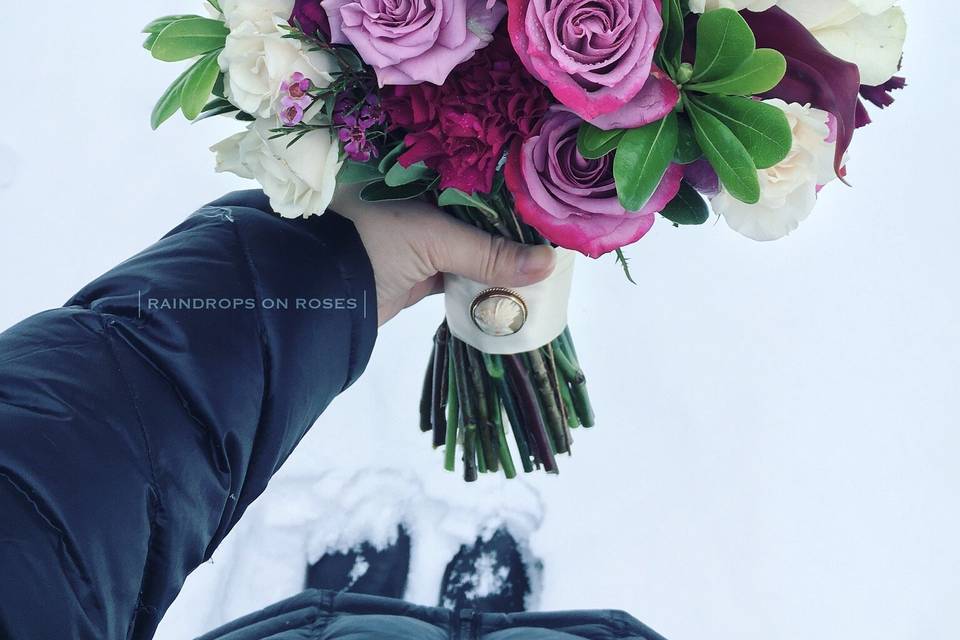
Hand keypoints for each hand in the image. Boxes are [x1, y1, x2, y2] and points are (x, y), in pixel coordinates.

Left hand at [331, 185, 556, 325]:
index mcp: (413, 170)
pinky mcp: (418, 270)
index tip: (544, 187)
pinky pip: (461, 270)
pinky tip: (517, 276)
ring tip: (544, 251)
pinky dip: (484, 277)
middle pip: (476, 207)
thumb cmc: (370, 242)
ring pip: (470, 241)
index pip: (471, 166)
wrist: (320, 295)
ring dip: (500, 252)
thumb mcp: (434, 239)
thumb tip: (550, 263)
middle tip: (552, 222)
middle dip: (510, 220)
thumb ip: (490, 252)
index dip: (506, 179)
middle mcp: (417, 197)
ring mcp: (417, 235)